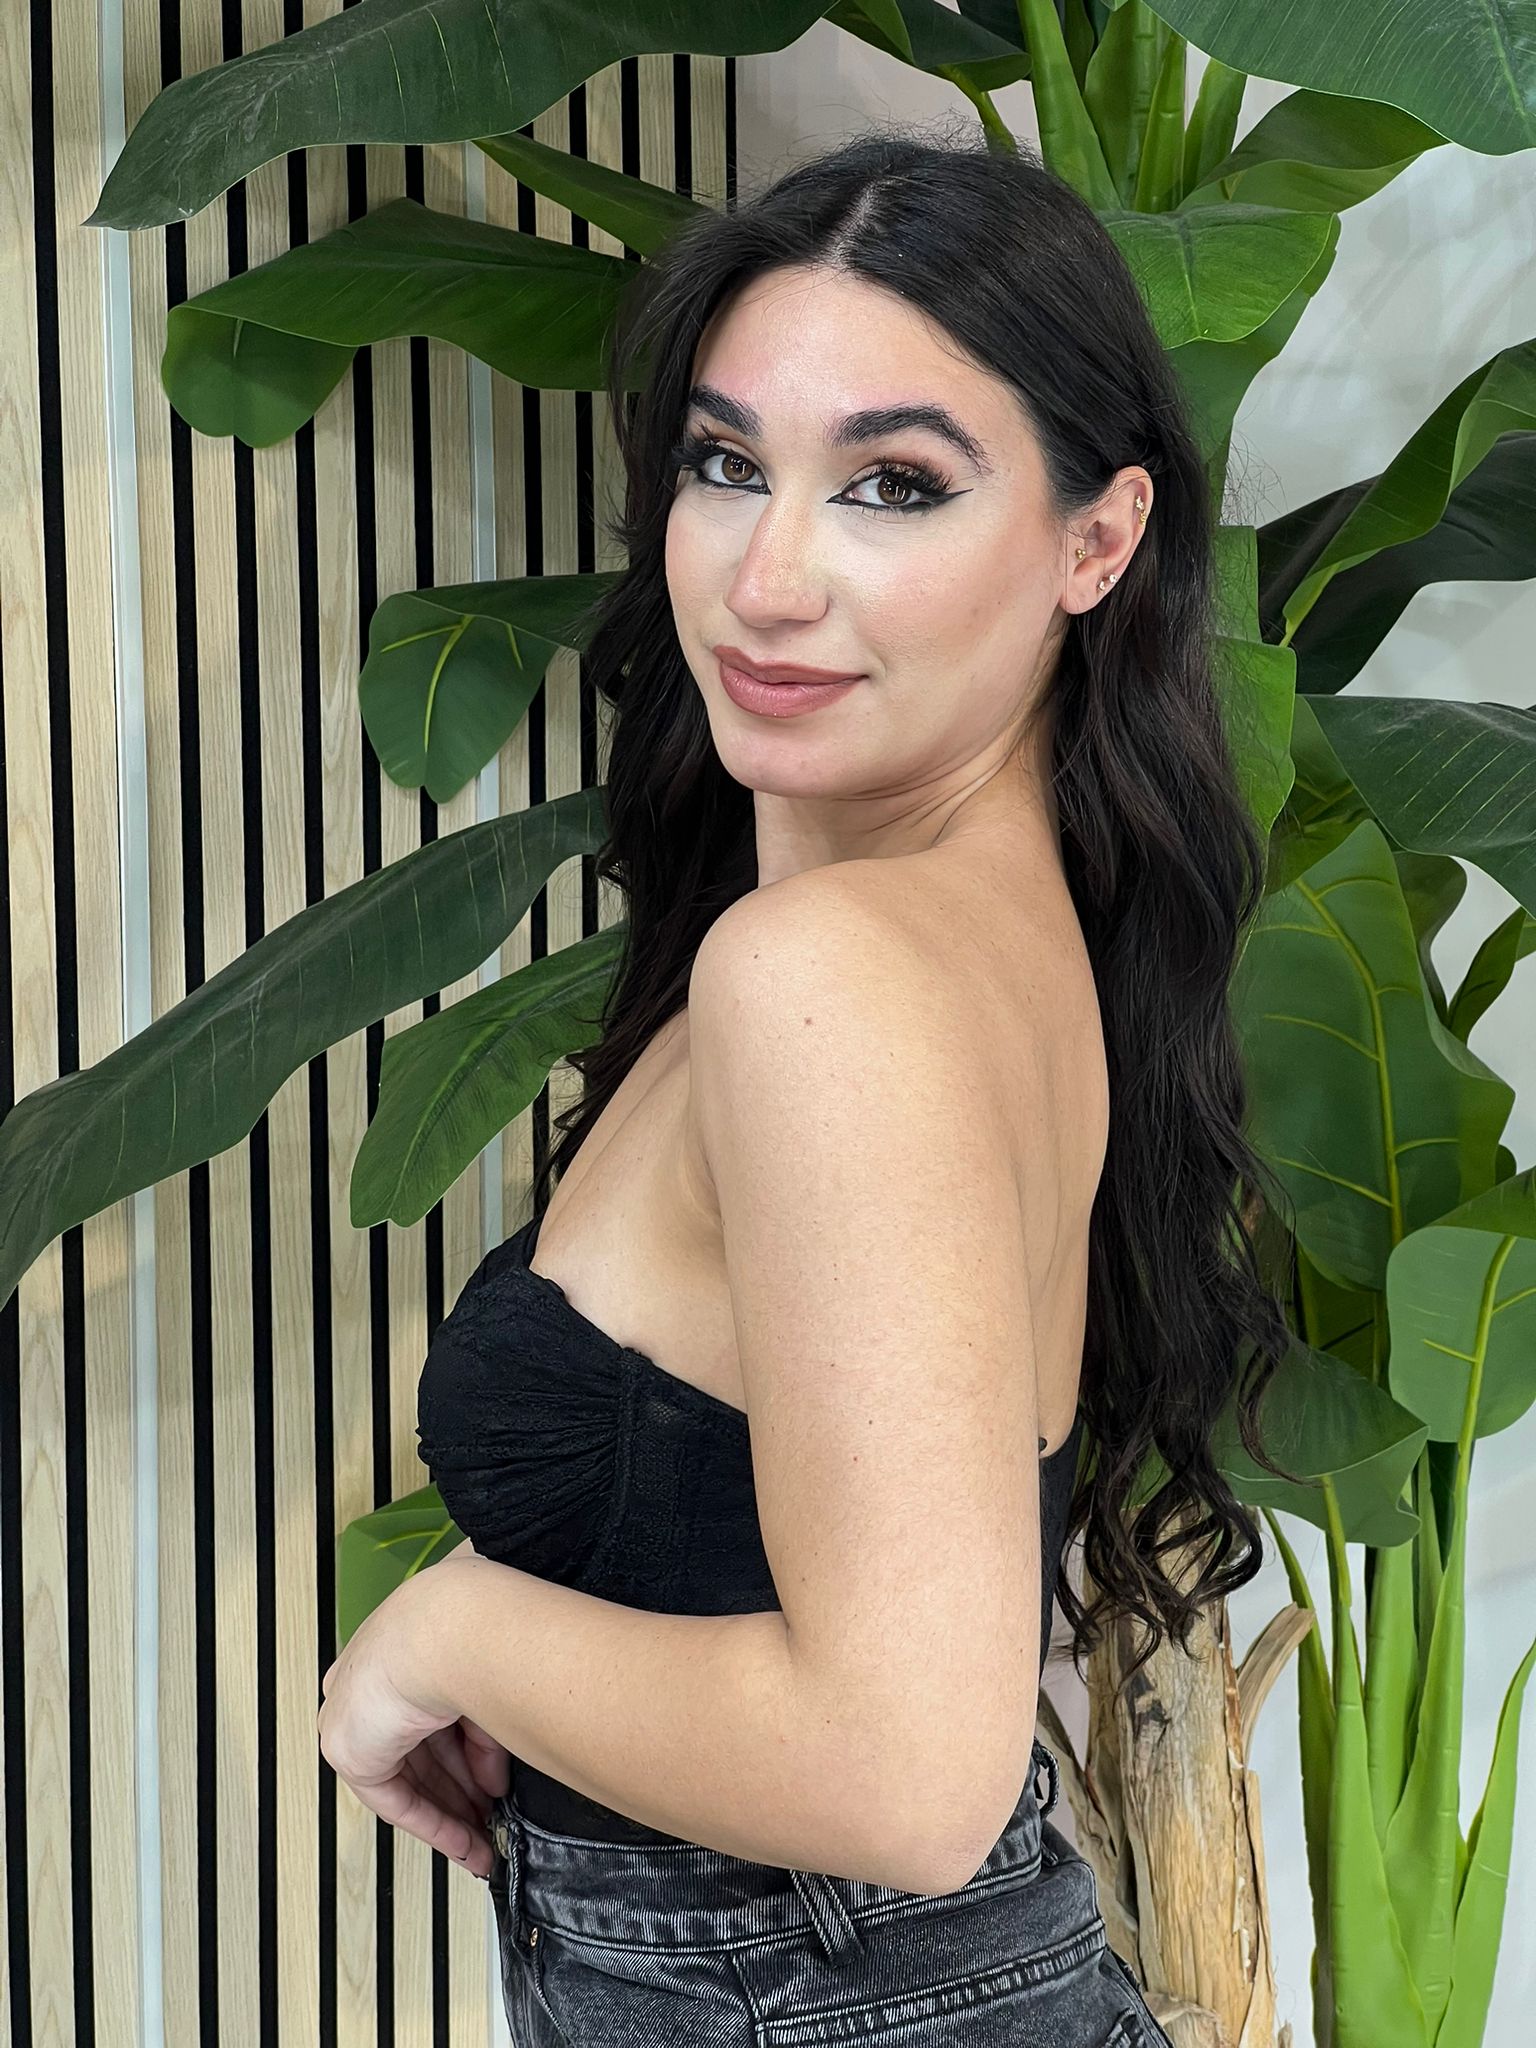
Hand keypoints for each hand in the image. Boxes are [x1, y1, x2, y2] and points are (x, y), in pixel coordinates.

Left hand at [318, 1557, 510, 1878]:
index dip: (467, 1756)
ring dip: (451, 1815)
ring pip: (410, 1781)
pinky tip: (463, 1842)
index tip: (489, 1783)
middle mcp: (374, 1684)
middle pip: (423, 1755)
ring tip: (484, 1842)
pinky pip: (394, 1799)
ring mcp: (356, 1716)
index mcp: (404, 1652)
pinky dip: (432, 1823)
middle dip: (461, 1793)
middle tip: (489, 1820)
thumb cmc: (472, 1636)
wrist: (445, 1635)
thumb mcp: (485, 1693)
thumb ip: (485, 1739)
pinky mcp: (350, 1750)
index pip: (435, 1720)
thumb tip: (493, 1782)